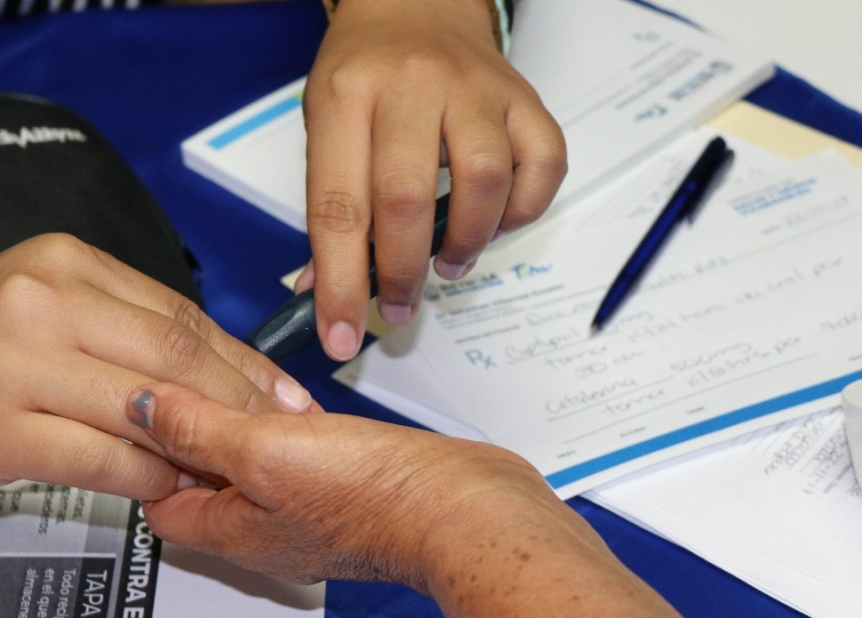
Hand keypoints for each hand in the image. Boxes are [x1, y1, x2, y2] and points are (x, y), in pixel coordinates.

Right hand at [0, 234, 315, 498]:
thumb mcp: (48, 302)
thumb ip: (126, 327)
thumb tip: (218, 373)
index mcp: (68, 263)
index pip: (182, 315)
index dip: (244, 363)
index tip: (283, 395)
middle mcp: (46, 301)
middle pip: (176, 357)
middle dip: (240, 403)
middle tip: (276, 435)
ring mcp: (20, 363)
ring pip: (146, 408)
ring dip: (198, 444)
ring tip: (227, 465)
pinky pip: (102, 458)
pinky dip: (146, 477)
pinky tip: (164, 484)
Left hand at [124, 383, 700, 617]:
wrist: (463, 507)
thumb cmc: (375, 498)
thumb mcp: (265, 452)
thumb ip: (199, 429)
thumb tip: (139, 405)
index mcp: (233, 529)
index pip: (158, 498)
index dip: (140, 452)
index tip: (132, 407)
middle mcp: (265, 525)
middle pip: (202, 478)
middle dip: (186, 432)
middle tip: (176, 383)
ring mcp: (304, 506)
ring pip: (250, 459)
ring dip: (236, 421)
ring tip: (225, 380)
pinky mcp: (341, 482)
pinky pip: (294, 450)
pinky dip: (282, 422)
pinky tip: (288, 396)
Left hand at [303, 0, 565, 359]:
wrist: (414, 2)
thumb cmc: (364, 73)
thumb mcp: (323, 126)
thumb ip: (328, 210)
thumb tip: (327, 295)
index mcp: (345, 97)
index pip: (337, 207)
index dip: (339, 284)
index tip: (341, 335)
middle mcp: (410, 86)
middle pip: (406, 199)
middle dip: (402, 274)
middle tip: (399, 305)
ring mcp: (474, 88)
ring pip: (482, 181)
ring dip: (465, 243)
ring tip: (447, 262)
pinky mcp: (523, 96)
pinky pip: (542, 164)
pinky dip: (522, 210)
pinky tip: (494, 221)